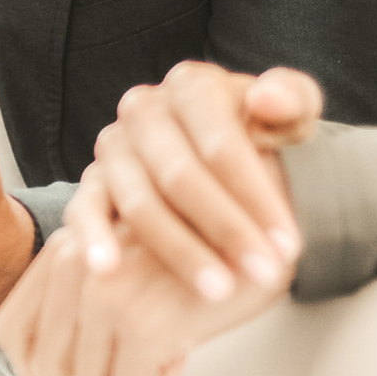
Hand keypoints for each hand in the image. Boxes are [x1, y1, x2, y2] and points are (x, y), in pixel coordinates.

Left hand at [0, 160, 286, 375]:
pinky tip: (182, 349)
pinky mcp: (141, 325)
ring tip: (161, 346)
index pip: (11, 333)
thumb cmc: (201, 253)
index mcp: (63, 249)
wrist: (267, 240)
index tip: (95, 352)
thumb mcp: (121, 260)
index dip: (52, 358)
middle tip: (138, 357)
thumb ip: (74, 293)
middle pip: (50, 370)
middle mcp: (74, 267)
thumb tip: (41, 369)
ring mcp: (104, 296)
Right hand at [65, 62, 319, 303]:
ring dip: (179, 249)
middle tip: (263, 273)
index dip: (255, 196)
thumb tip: (266, 100)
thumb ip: (292, 99)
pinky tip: (107, 269)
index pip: (221, 143)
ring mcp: (113, 145)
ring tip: (217, 289)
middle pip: (179, 175)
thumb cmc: (262, 135)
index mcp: (192, 86)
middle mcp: (144, 109)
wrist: (219, 155)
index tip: (288, 244)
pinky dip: (93, 239)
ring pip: (139, 202)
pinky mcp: (91, 181)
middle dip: (225, 229)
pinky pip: (84, 210)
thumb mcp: (290, 113)